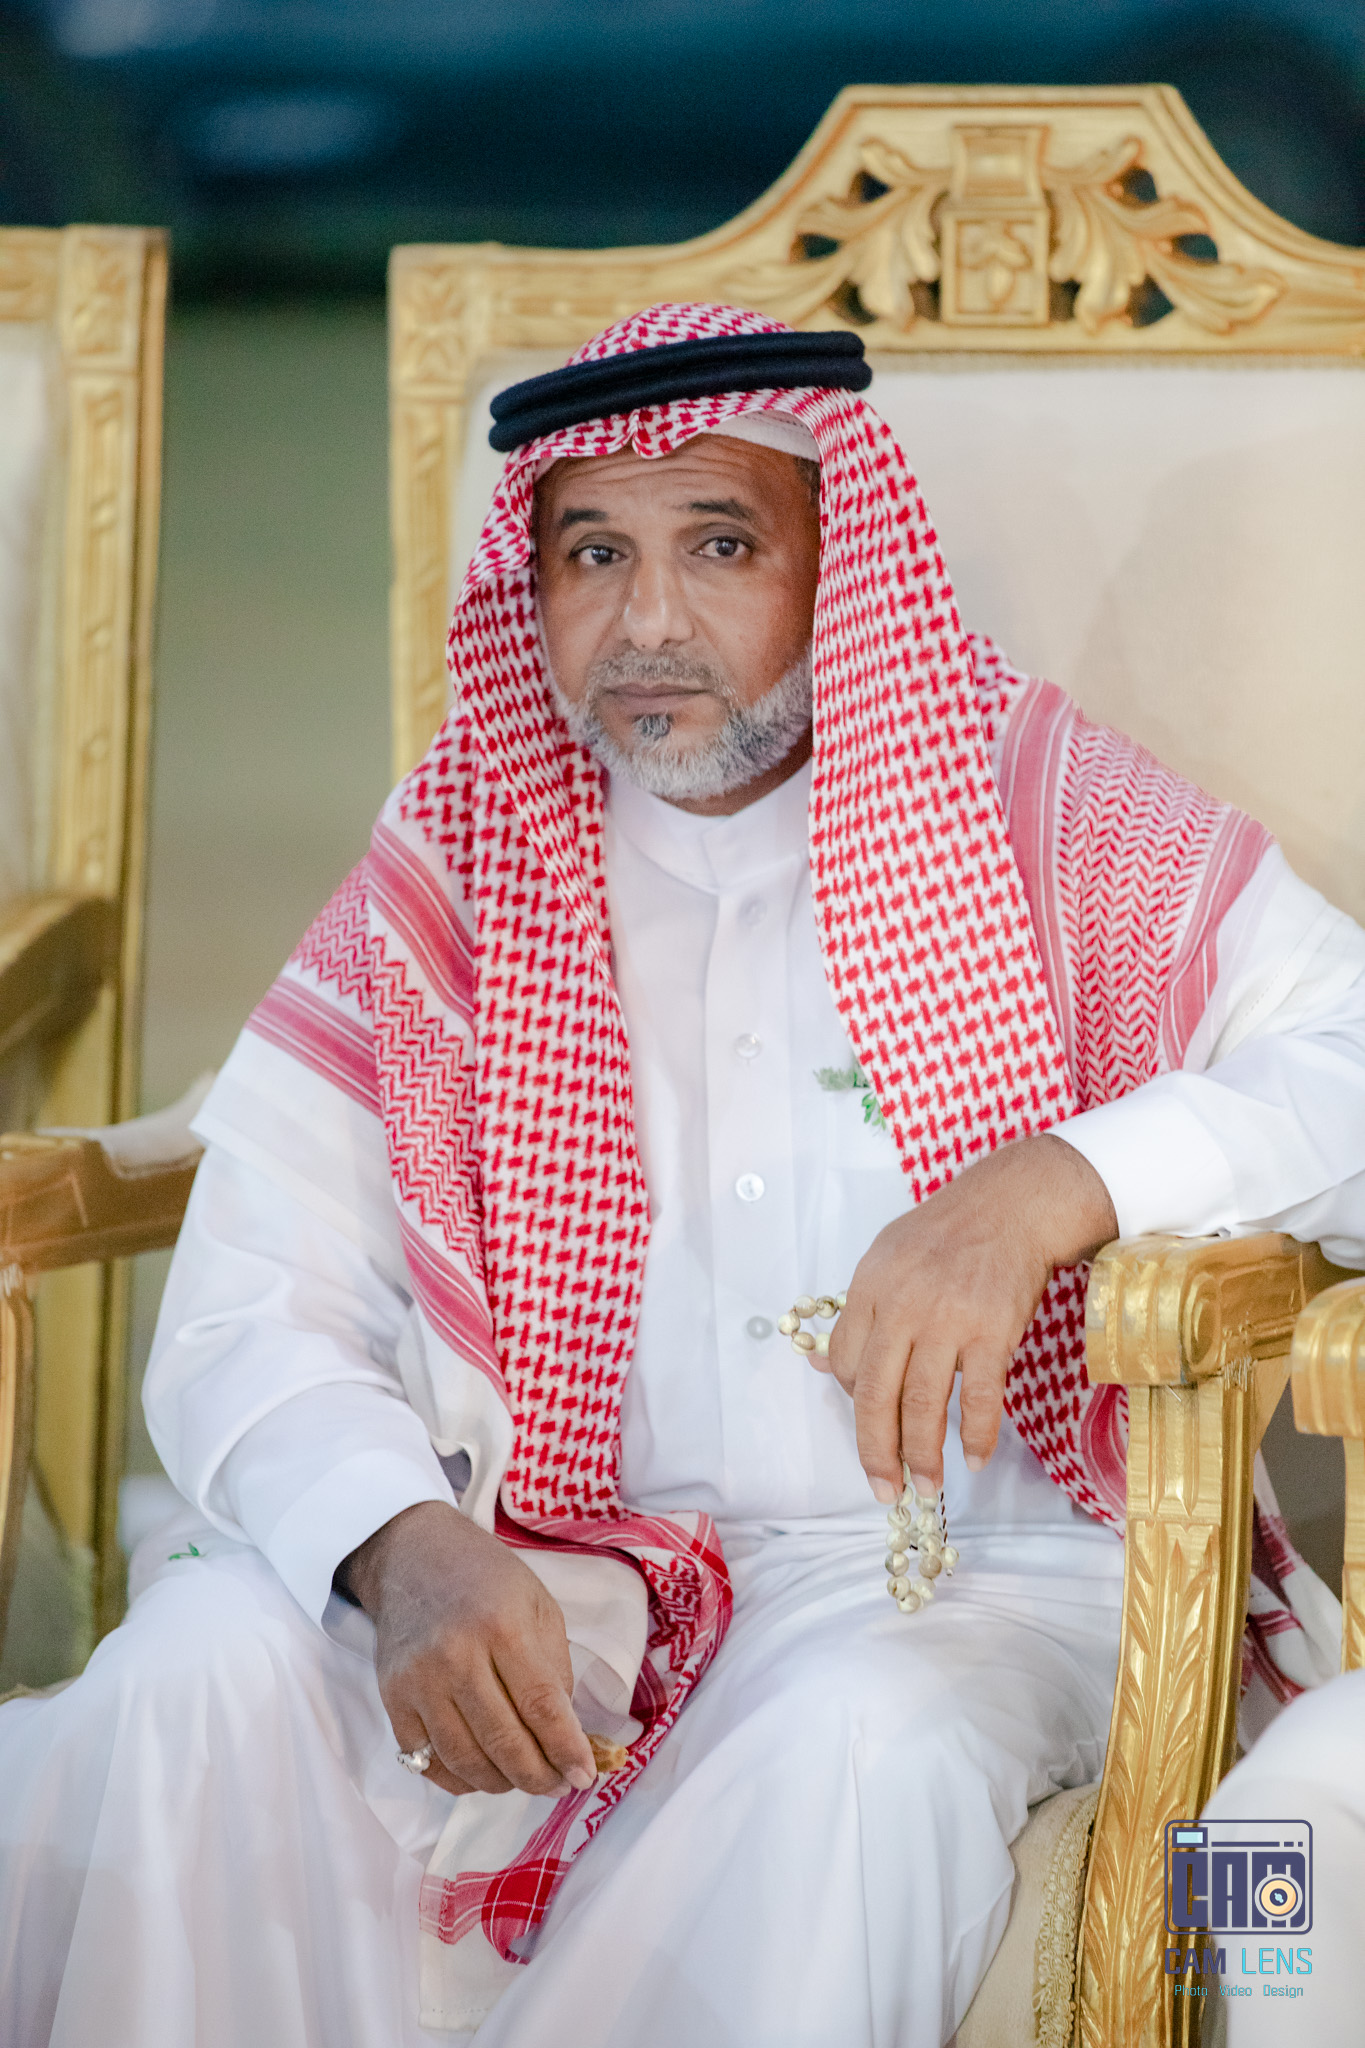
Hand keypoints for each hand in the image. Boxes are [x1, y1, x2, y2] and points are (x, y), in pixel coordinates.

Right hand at [338, 1500, 596, 1798]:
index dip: (566, 1749)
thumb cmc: (486, 1577)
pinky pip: (427, 1761)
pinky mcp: (392, 1699)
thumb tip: (566, 1736)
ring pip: (465, 1761)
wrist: (412, 1555)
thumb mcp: (538, 1605)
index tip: (584, 1775)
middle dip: (539, 1777)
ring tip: (525, 1778)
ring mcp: (418, 1681)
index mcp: (501, 1626)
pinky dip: (460, 1779)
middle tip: (559, 1785)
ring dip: (502, 1783)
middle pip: (503, 1743)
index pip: (540, 1706)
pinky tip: (484, 1773)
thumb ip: (553, 1669)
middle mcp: (455, 1656)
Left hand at [820, 1134, 1117, 1501]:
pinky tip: (974, 1458)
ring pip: (924, 1404)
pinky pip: (980, 1397)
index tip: (873, 1422)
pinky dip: (976, 1434)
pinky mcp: (992, 1331)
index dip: (857, 1400)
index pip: (849, 1361)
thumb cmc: (946, 1235)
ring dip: (923, 1455)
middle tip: (884, 1488)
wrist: (1010, 1206)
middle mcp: (902, 1306)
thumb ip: (860, 1314)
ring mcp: (948, 1320)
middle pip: (877, 1394)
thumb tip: (828, 1367)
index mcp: (870, 1287)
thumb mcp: (886, 1259)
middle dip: (877, 1451)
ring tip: (926, 1487)